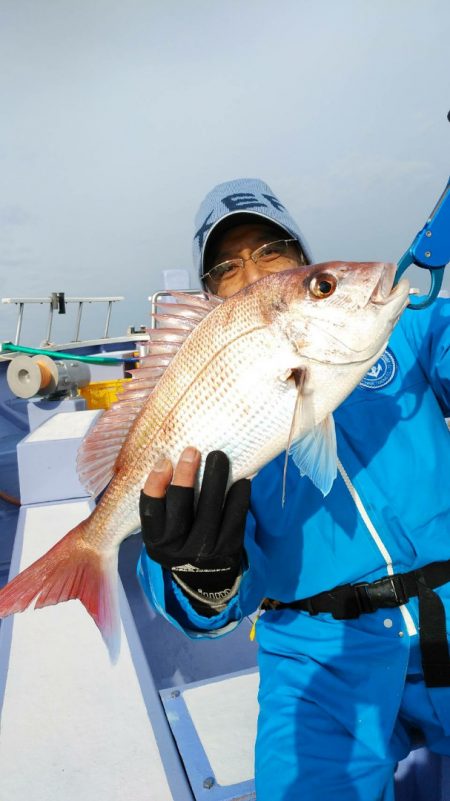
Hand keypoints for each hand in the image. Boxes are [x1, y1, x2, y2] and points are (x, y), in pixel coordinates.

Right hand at [140, 448, 249, 616]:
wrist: (206, 582)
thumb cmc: (182, 543)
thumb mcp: (165, 533)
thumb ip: (166, 506)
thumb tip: (174, 459)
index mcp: (155, 541)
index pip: (150, 510)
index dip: (155, 484)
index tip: (163, 460)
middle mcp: (176, 548)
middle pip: (180, 505)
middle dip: (185, 475)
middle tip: (192, 451)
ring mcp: (204, 551)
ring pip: (210, 508)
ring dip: (215, 478)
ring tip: (218, 456)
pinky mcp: (228, 550)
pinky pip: (235, 518)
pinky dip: (238, 496)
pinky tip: (240, 480)